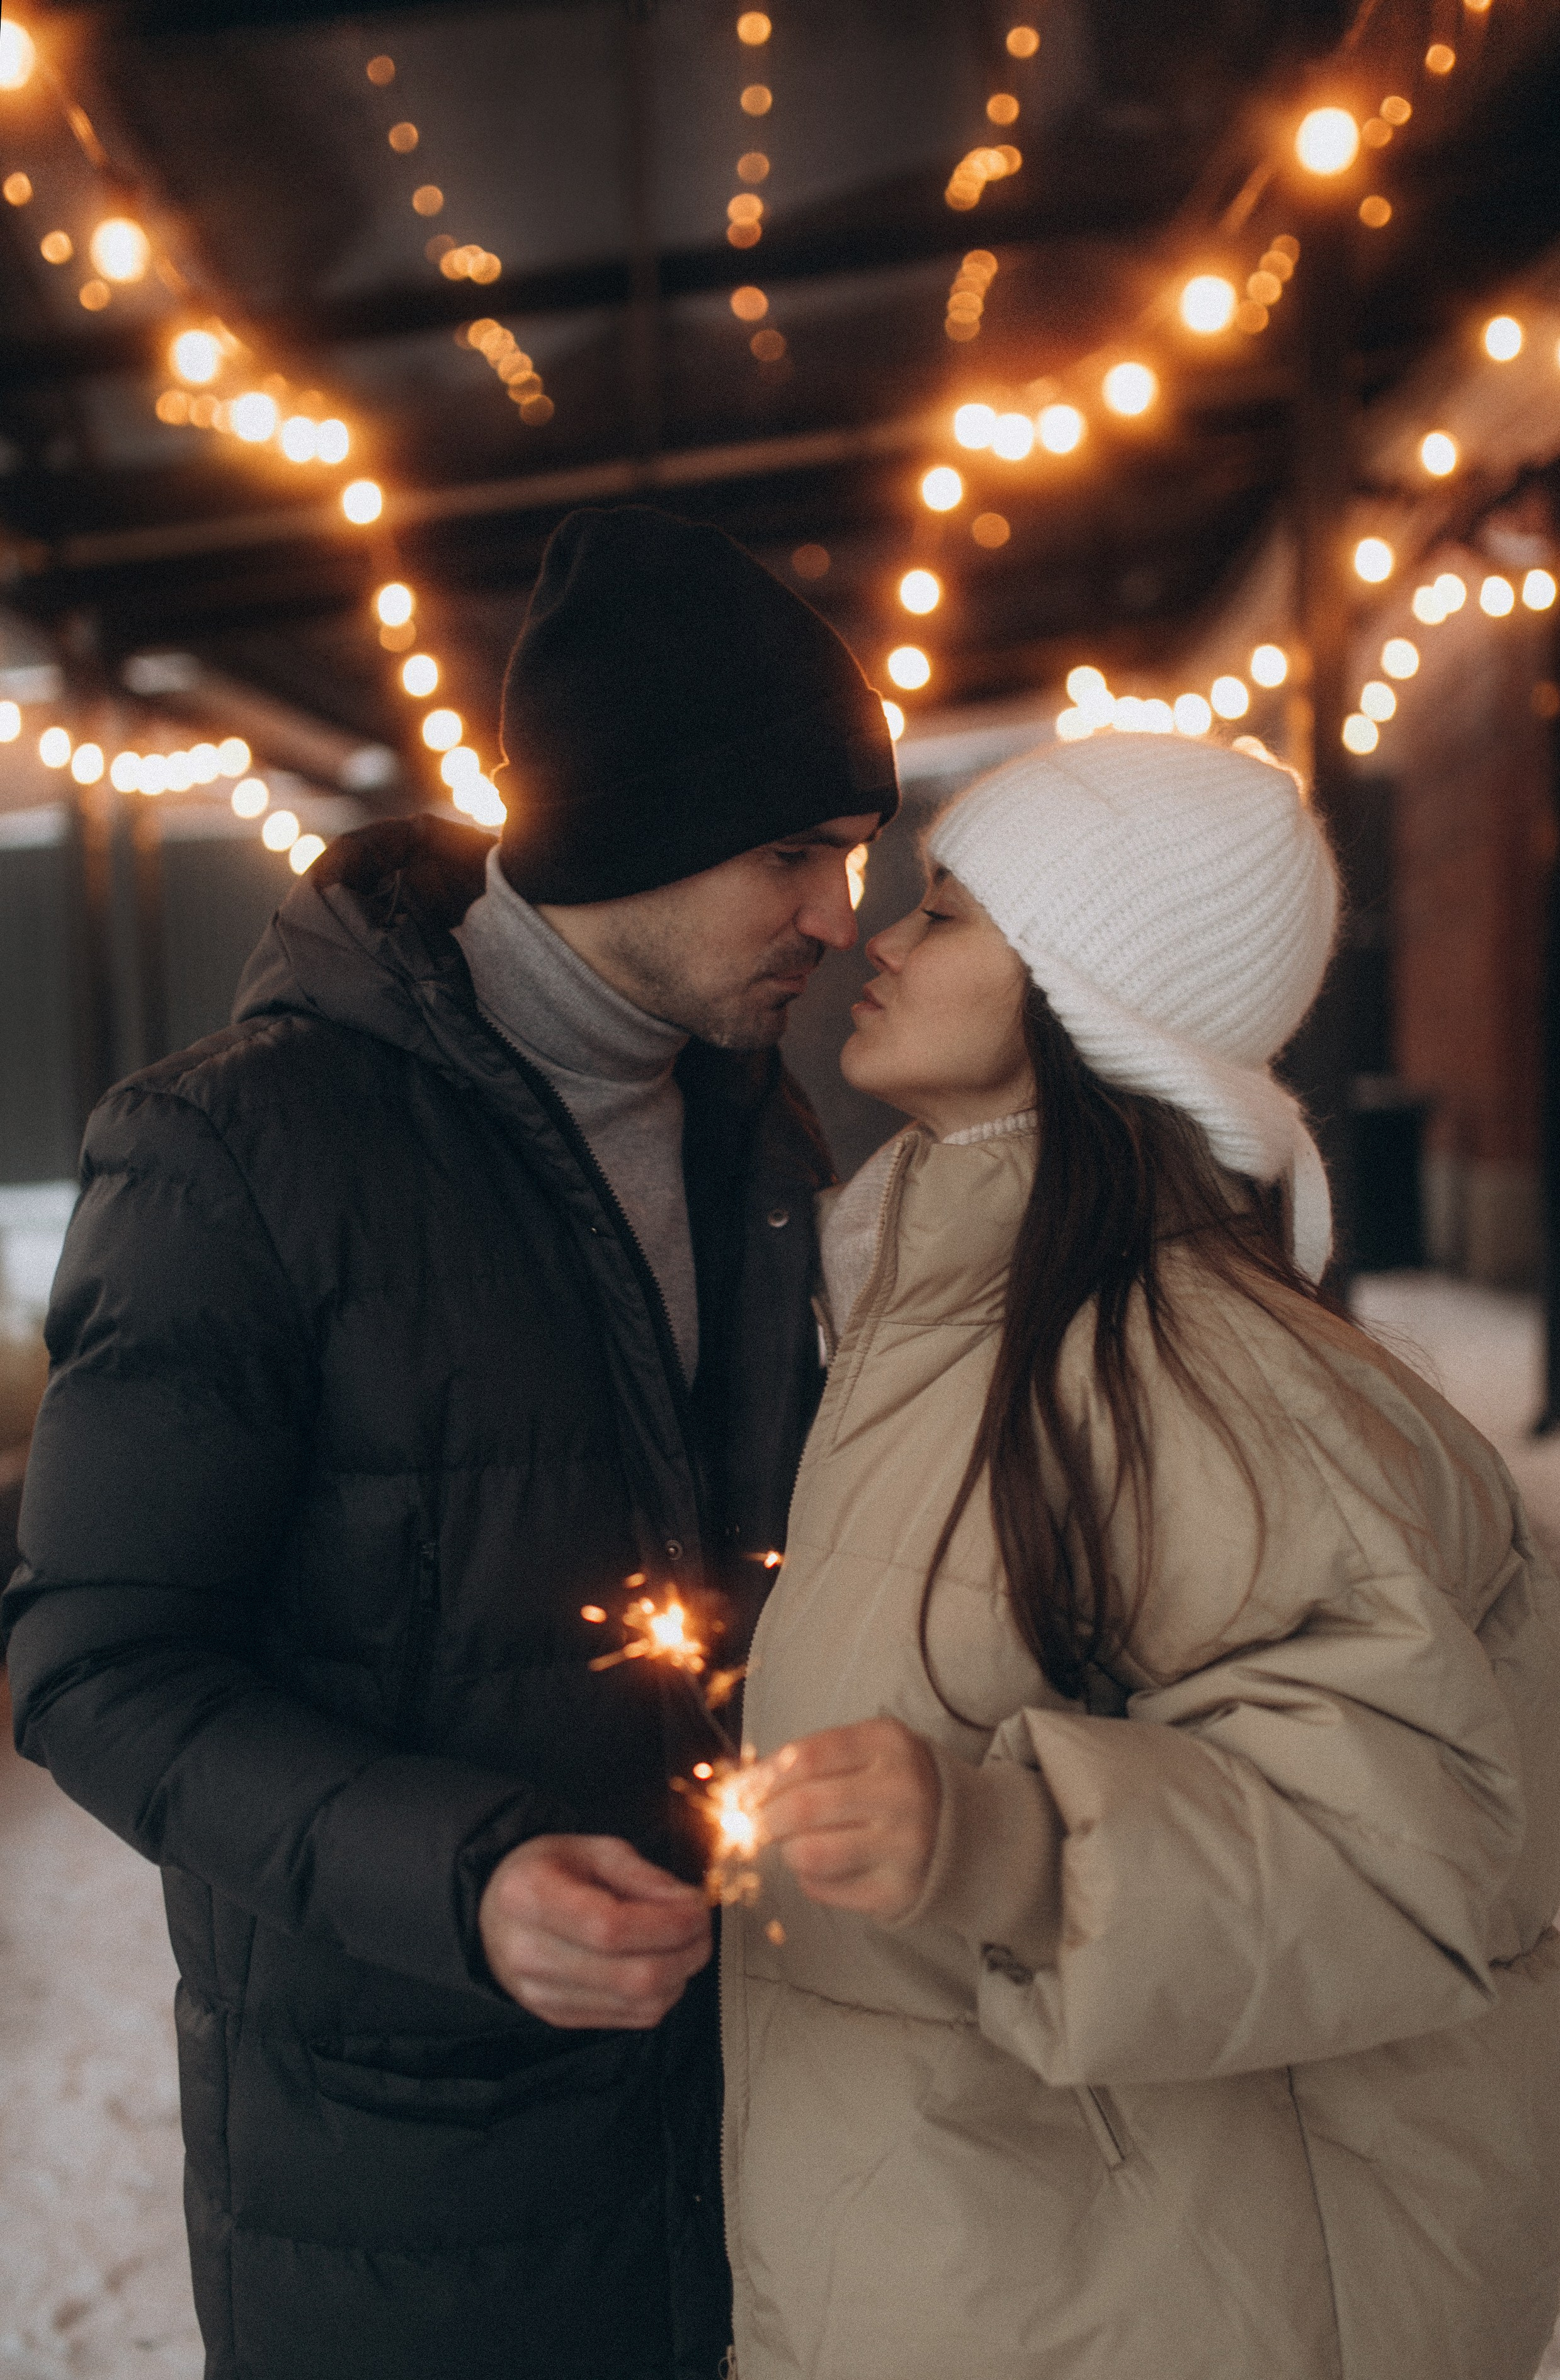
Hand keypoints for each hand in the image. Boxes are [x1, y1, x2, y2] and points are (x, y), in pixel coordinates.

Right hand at [478, 1835, 710, 2028]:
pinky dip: (662, 1995)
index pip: (610, 1926)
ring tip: (686, 1944)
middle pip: (632, 1976)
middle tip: (702, 1927)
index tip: (698, 1908)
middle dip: (686, 1953)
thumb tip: (689, 1903)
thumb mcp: (591, 1850)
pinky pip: (630, 2019)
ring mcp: (542, 1994)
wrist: (495, 1915)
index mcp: (529, 1896)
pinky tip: (663, 1965)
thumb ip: (641, 1875)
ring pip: (638, 2004)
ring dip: (680, 1975)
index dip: (668, 1923)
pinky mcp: (559, 2018)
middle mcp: (529, 1952)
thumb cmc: (544, 1874)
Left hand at [753, 1717, 941, 1922]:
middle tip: (754, 1823)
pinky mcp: (896, 1891)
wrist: (965, 1831)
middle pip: (802, 1807)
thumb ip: (809, 1761)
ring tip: (794, 1843)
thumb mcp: (866, 1751)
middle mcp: (902, 1792)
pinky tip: (825, 1865)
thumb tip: (739, 1790)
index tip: (739, 1792)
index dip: (761, 1778)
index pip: (805, 1758)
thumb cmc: (894, 1783)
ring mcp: (904, 1846)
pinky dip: (809, 1878)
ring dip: (786, 1851)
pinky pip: (824, 1889)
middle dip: (763, 1819)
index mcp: (889, 1744)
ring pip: (809, 1853)